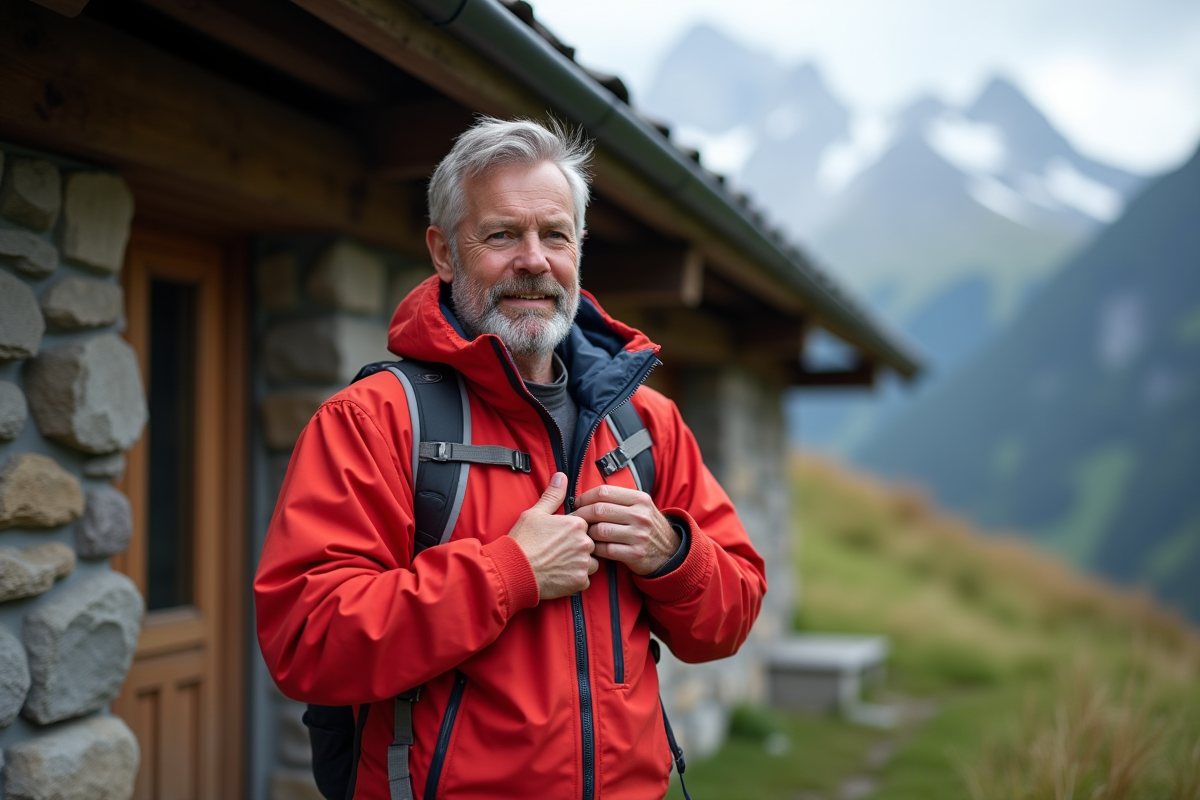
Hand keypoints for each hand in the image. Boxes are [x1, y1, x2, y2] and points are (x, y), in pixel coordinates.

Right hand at [508, 473, 597, 599]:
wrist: (514, 570)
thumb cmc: (523, 541)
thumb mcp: (535, 513)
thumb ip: (553, 495)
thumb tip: (561, 476)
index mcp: (576, 524)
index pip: (584, 525)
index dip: (570, 531)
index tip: (558, 537)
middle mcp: (584, 543)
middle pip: (588, 544)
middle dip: (577, 547)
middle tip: (556, 551)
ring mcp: (583, 563)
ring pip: (590, 563)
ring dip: (579, 564)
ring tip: (559, 564)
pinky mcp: (579, 582)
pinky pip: (584, 580)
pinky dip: (575, 579)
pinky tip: (560, 575)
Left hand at [572, 485, 679, 575]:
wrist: (669, 551)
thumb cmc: (647, 527)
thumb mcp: (640, 506)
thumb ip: (618, 499)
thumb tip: (585, 496)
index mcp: (639, 499)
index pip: (604, 492)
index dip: (585, 497)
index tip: (576, 503)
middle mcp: (640, 515)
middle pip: (599, 510)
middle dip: (581, 515)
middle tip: (573, 520)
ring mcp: (639, 535)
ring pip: (600, 531)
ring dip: (587, 533)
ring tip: (583, 534)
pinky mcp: (635, 554)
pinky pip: (605, 550)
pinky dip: (595, 549)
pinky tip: (593, 547)